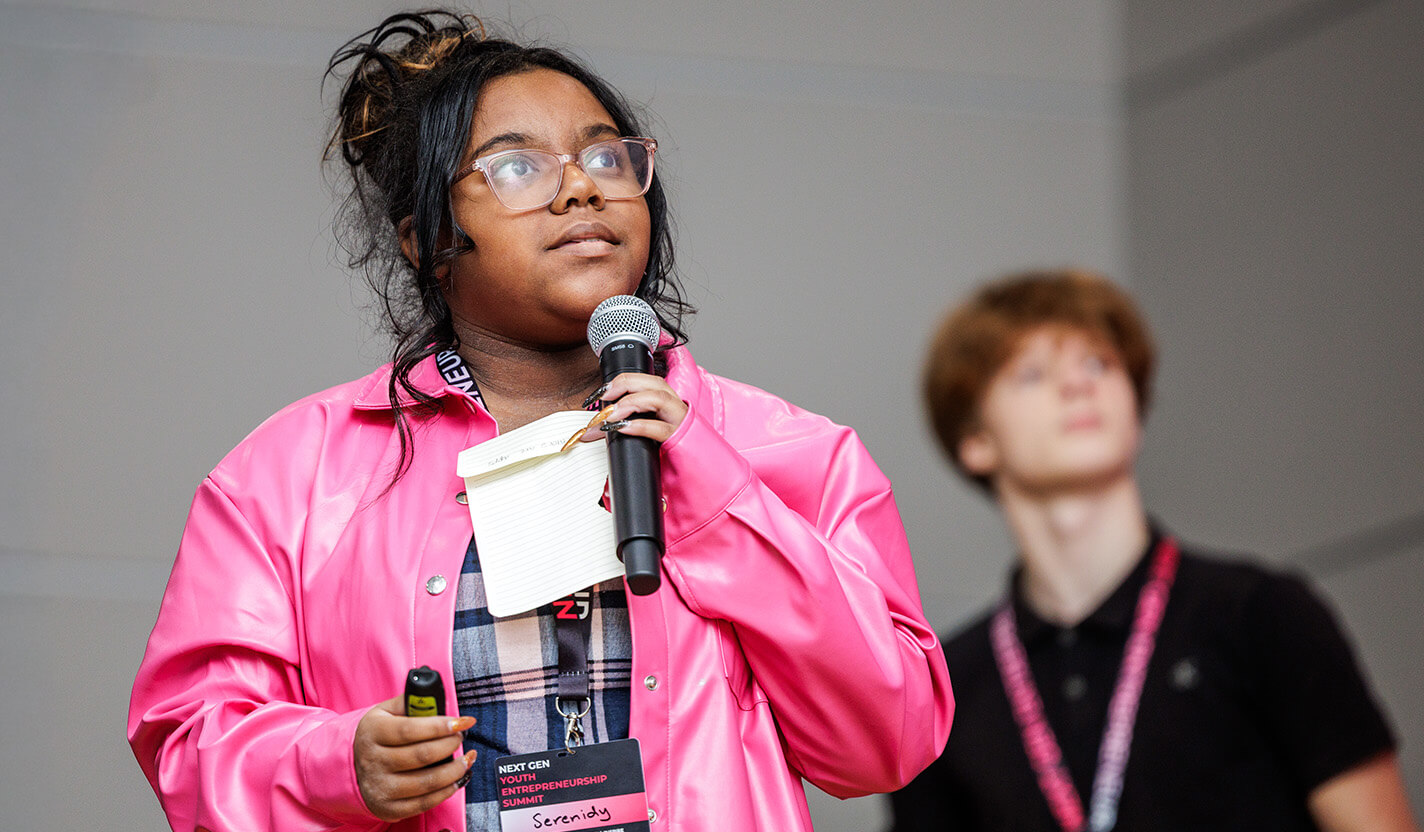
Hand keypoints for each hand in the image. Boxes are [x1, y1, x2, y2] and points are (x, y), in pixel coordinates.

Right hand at [354, 697, 476, 821]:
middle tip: (461, 737)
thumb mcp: (385, 711)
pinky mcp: (388, 808)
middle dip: (450, 745)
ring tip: (467, 758)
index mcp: (373, 732)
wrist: (350, 766)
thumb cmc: (377, 734)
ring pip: (427, 782)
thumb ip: (410, 702)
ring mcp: (380, 787)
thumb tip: (439, 699)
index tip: (465, 721)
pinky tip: (457, 779)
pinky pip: (424, 803)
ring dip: (455, 770)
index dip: (441, 726)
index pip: (410, 729)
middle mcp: (373, 761)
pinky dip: (447, 791)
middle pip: (422, 755)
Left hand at [572, 373, 688, 444]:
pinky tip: (624, 428)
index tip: (599, 392)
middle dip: (625, 384)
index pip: (645, 380)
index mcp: (668, 401)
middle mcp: (675, 406)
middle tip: (602, 396)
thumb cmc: (670, 451)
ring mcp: (679, 421)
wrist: (696, 472)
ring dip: (631, 402)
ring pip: (659, 398)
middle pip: (653, 382)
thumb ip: (620, 428)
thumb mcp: (644, 434)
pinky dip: (640, 426)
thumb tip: (591, 430)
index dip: (620, 381)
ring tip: (611, 415)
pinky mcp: (679, 440)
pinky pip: (660, 428)